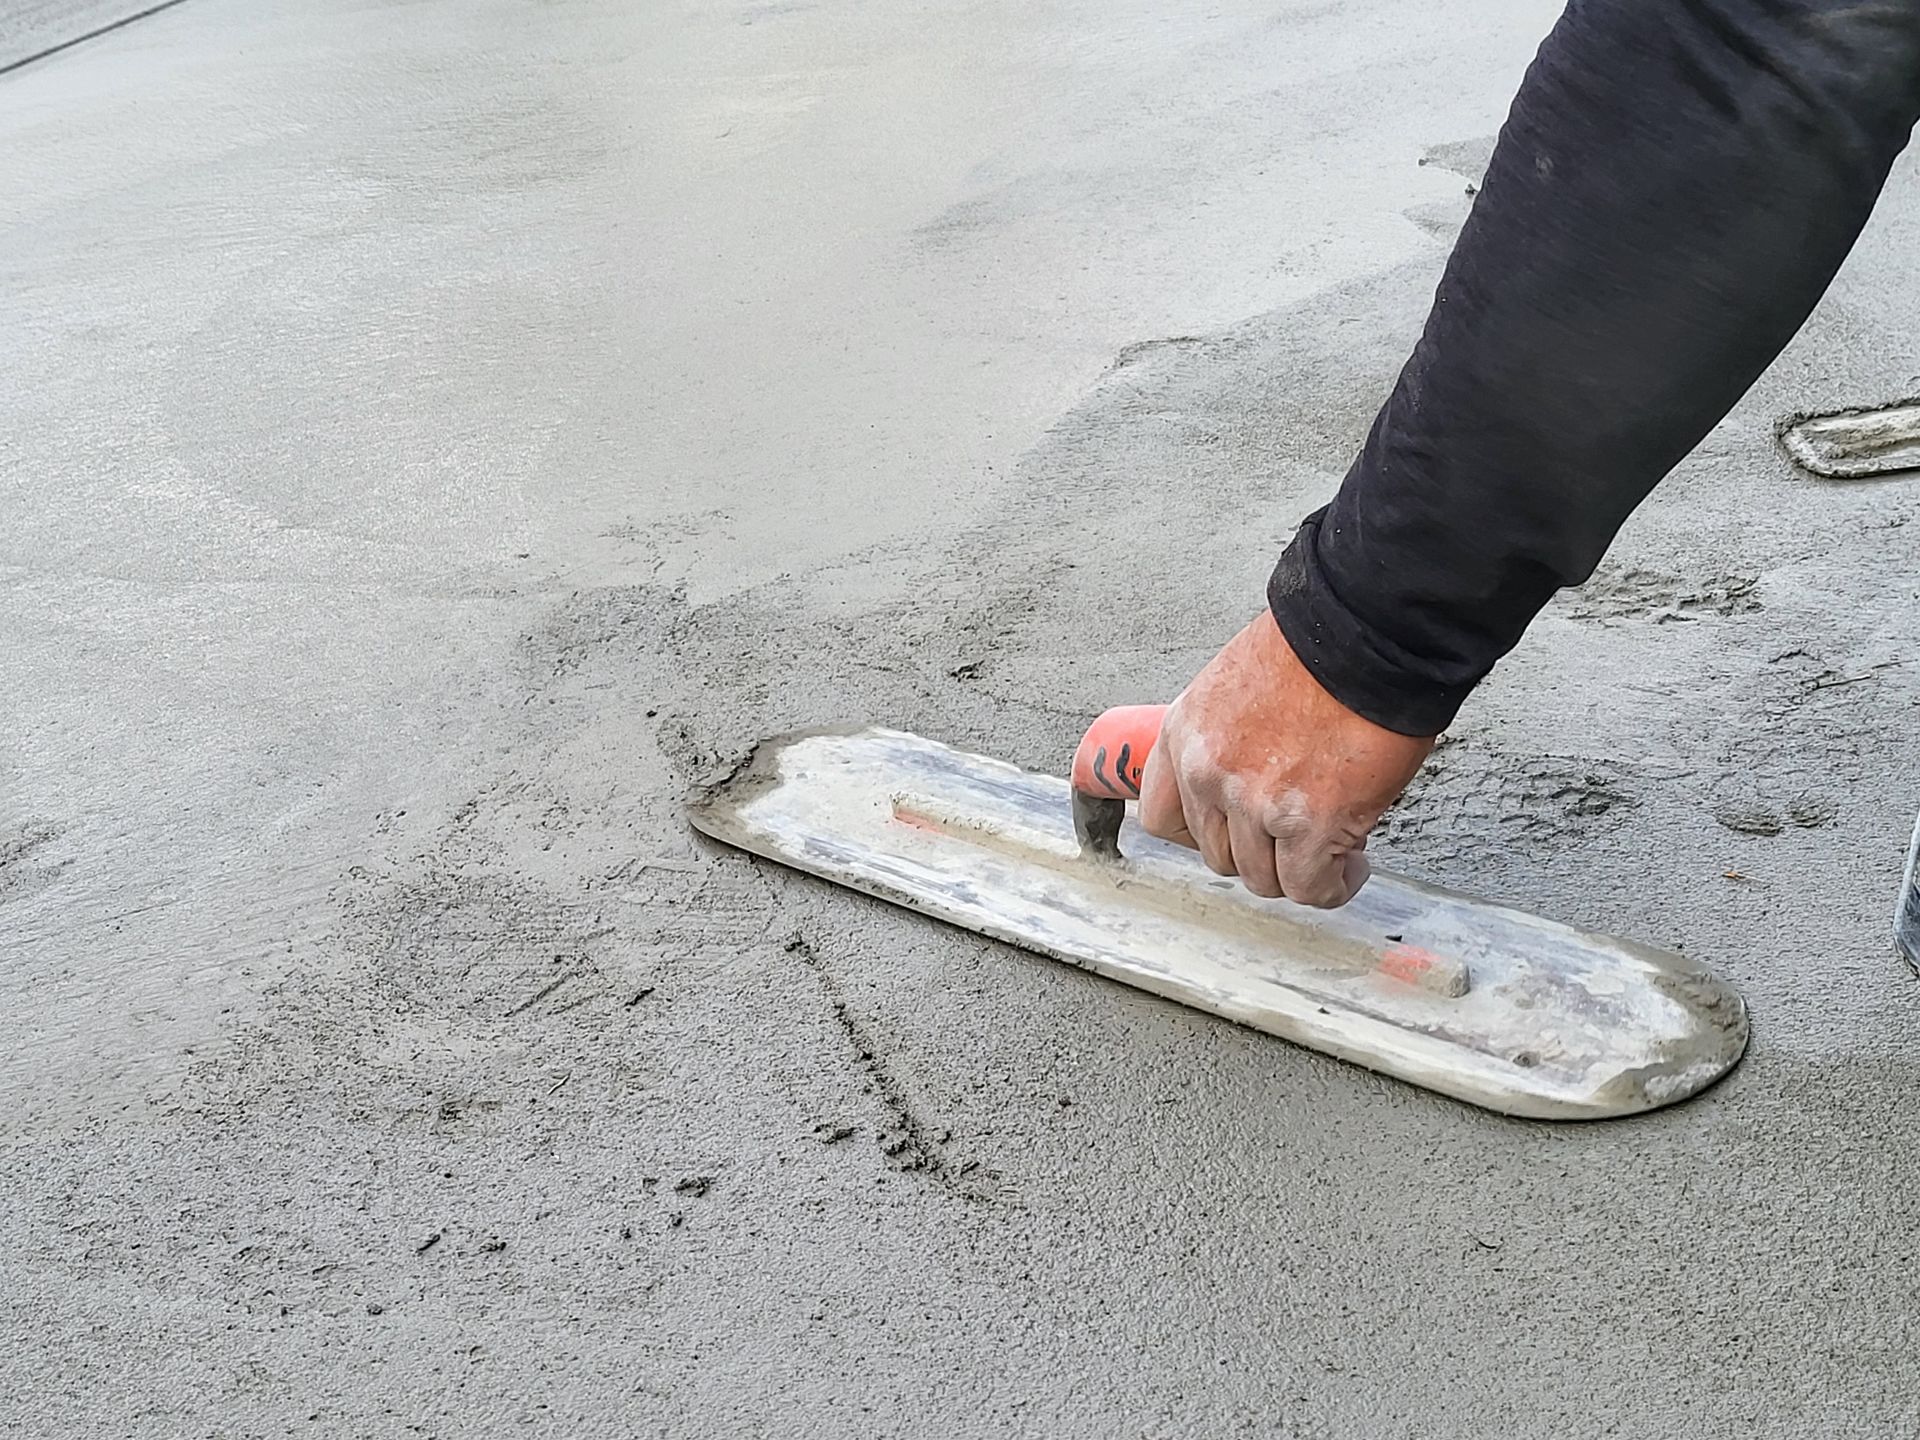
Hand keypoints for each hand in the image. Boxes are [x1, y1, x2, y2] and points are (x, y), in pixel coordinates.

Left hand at [1137, 611, 1433, 906]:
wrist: (1367, 633)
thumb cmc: (1318, 646)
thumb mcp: (1236, 685)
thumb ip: (1227, 738)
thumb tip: (1248, 778)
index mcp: (1184, 734)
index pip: (1160, 816)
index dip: (1200, 835)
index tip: (1230, 832)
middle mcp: (1208, 774)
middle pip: (1217, 855)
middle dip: (1259, 851)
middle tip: (1293, 835)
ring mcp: (1255, 804)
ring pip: (1262, 878)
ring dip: (1297, 871)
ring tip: (1330, 850)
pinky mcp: (1310, 825)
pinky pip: (1309, 887)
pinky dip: (1332, 886)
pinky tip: (1350, 866)